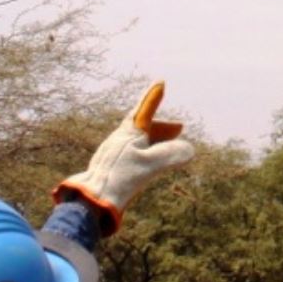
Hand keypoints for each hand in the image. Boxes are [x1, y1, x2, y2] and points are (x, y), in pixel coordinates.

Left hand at [54, 82, 195, 234]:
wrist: (93, 199)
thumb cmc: (120, 178)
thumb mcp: (150, 165)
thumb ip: (171, 154)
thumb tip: (189, 148)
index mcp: (129, 134)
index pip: (144, 110)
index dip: (153, 97)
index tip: (160, 83)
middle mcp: (119, 139)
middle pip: (143, 126)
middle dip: (162, 127)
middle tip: (179, 128)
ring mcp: (114, 152)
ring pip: (138, 140)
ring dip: (155, 140)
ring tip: (169, 145)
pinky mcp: (111, 165)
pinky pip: (132, 151)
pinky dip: (147, 151)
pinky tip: (149, 163)